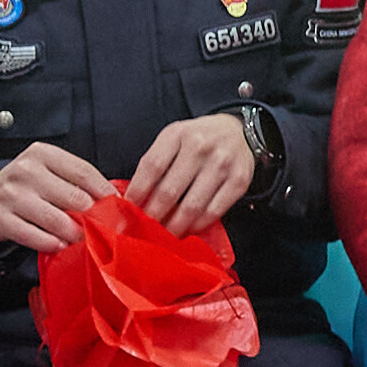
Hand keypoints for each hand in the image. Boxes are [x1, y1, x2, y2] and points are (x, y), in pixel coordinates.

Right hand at [0, 142, 116, 253]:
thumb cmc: (30, 185)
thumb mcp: (49, 171)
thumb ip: (76, 181)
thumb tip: (114, 200)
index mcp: (43, 154)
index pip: (83, 172)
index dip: (105, 191)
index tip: (118, 206)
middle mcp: (26, 171)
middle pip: (74, 197)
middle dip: (93, 217)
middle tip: (104, 229)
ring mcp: (12, 195)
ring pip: (57, 220)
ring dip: (76, 234)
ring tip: (84, 239)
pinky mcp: (1, 219)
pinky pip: (36, 237)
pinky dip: (53, 244)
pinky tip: (61, 245)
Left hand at [130, 113, 263, 235]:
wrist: (239, 132)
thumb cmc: (199, 140)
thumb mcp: (174, 139)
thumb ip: (156, 163)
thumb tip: (135, 199)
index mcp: (178, 134)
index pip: (151, 167)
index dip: (137, 193)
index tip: (128, 211)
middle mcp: (200, 146)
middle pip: (169, 191)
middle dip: (153, 216)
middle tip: (144, 230)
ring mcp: (221, 164)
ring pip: (191, 206)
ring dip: (174, 226)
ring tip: (164, 235)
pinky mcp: (239, 181)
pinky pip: (213, 212)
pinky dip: (197, 226)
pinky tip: (188, 229)